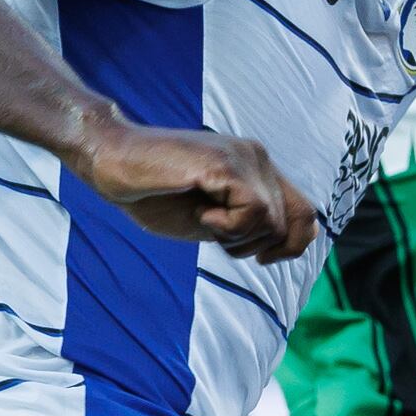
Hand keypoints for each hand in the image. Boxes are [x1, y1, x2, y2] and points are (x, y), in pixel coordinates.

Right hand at [75, 113, 320, 262]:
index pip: (304, 212)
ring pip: (271, 221)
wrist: (111, 162)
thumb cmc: (155, 193)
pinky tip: (200, 214)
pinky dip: (227, 227)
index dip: (293, 243)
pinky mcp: (226, 164)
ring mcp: (243, 157)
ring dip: (236, 236)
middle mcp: (257, 157)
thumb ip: (248, 225)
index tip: (261, 258)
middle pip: (289, 222)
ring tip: (202, 218)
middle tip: (214, 231)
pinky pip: (253, 212)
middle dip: (253, 244)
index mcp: (256, 168)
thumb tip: (289, 242)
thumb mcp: (212, 219)